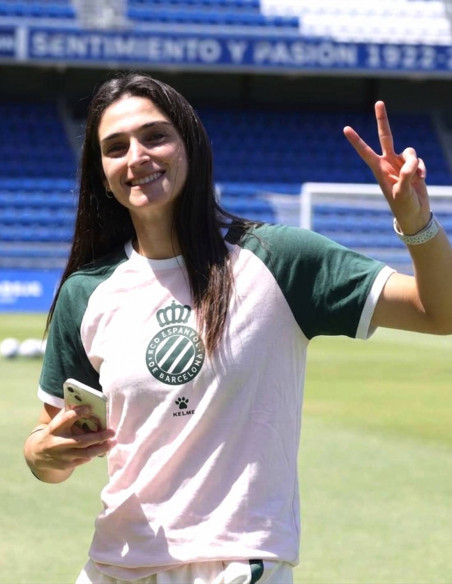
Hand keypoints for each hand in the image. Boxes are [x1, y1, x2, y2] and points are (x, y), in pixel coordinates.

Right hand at [28, 406, 114, 475]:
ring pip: (86, 453)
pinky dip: (94, 454)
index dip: (77, 413)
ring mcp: (62, 456)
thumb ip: (69, 413)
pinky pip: (84, 460)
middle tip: (112, 432)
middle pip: (82, 441)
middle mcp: (58, 443)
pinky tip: (102, 449)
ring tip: (112, 442)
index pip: (66, 419)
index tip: (89, 408)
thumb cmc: (54, 432)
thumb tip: (89, 404)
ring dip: (101, 448)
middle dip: (99, 436)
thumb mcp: (57, 422)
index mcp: (55, 428)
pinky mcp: (66, 465)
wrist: (37, 454)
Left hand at [343, 101, 430, 234]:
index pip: (365, 152)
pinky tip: (422, 180)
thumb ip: (406, 175)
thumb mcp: (402, 193)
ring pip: (409, 151)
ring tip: (416, 178)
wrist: (415, 214)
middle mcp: (388, 163)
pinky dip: (422, 169)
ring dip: (415, 163)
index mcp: (379, 169)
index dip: (356, 140)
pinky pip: (419, 160)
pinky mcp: (413, 167)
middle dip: (382, 120)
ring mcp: (401, 164)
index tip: (345, 129)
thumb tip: (411, 161)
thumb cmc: (404, 206)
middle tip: (379, 102)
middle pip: (385, 136)